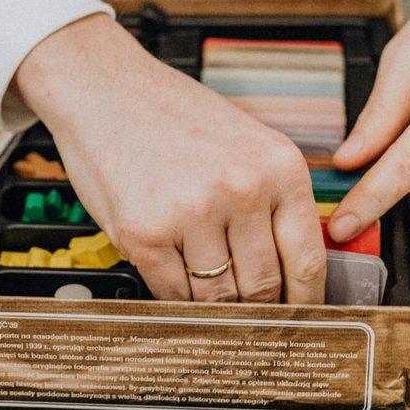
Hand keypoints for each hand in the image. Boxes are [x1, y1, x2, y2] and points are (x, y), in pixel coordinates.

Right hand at [13, 14, 325, 302]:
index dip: (304, 303)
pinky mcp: (144, 234)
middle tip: (248, 318)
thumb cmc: (173, 117)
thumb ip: (274, 202)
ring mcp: (192, 213)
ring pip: (218, 298)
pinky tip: (171, 278)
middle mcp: (242, 190)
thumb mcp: (247, 146)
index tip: (297, 320)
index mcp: (280, 167)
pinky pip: (172, 294)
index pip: (307, 260)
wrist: (103, 89)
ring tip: (200, 287)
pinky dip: (174, 299)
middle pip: (263, 287)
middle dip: (256, 310)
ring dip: (212, 305)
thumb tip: (292, 273)